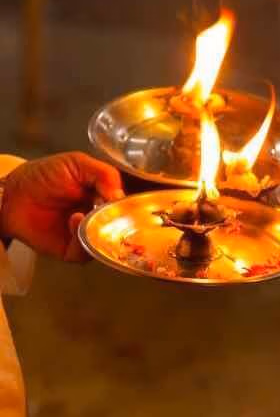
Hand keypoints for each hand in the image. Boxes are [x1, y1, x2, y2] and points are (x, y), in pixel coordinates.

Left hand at [0, 152, 123, 261]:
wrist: (13, 194)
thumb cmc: (43, 175)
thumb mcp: (77, 163)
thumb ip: (104, 174)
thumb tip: (121, 196)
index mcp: (104, 198)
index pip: (126, 208)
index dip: (130, 207)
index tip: (128, 203)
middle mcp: (99, 219)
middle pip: (121, 229)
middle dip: (119, 222)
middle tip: (114, 212)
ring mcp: (86, 236)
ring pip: (107, 243)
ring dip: (101, 230)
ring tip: (88, 213)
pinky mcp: (72, 251)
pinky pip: (87, 253)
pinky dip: (83, 240)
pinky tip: (74, 220)